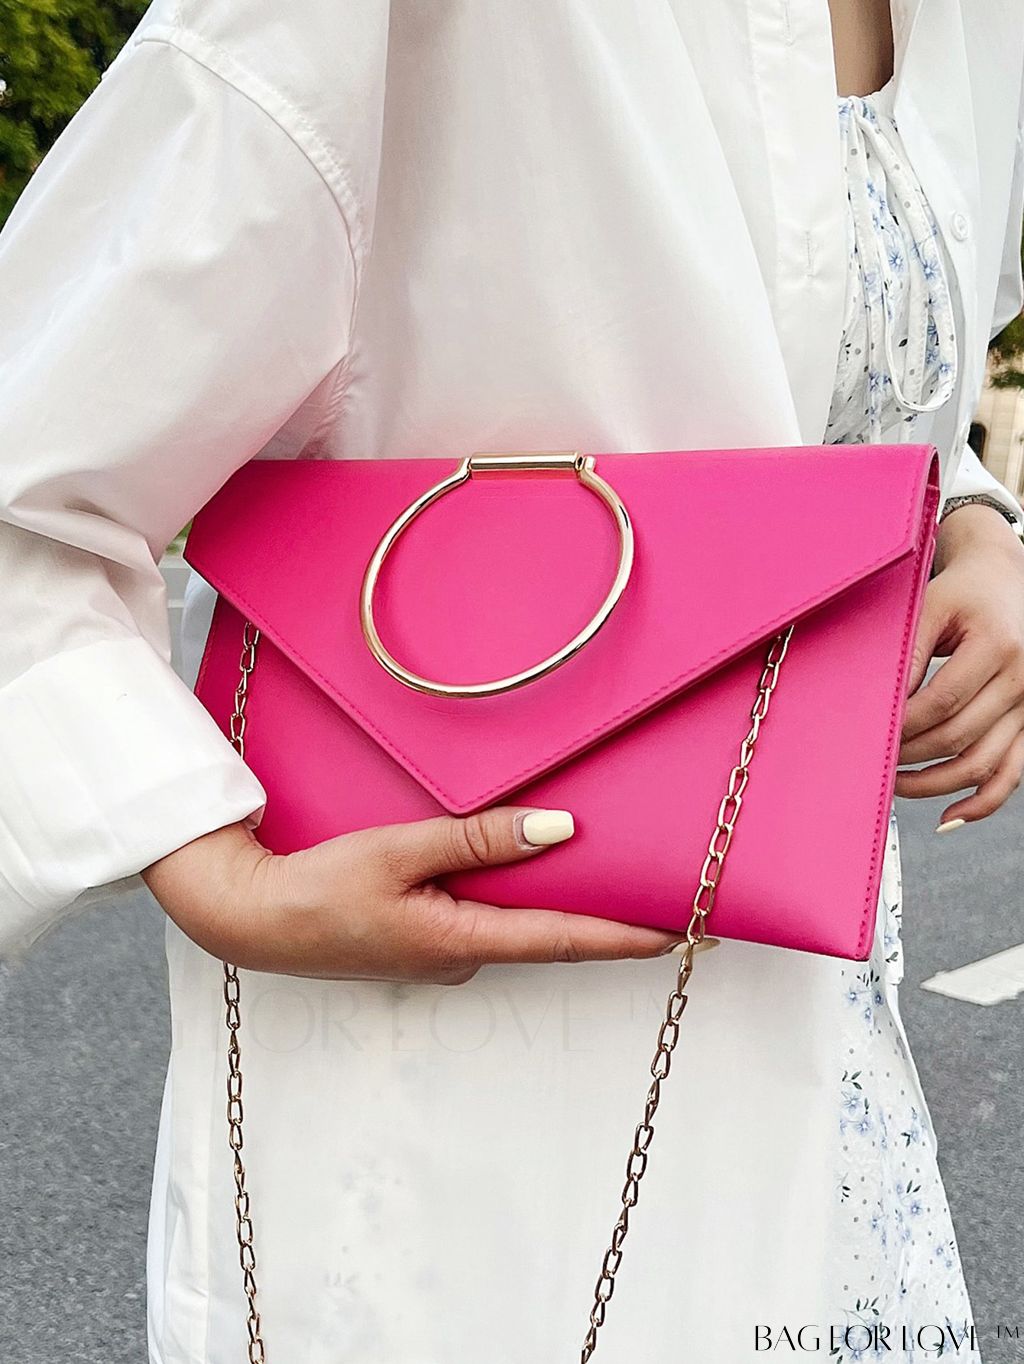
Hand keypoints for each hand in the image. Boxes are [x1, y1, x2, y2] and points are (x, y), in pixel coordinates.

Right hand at [142, 805, 680, 981]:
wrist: (251, 919)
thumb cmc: (317, 889)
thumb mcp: (399, 851)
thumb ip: (480, 840)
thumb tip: (557, 829)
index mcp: (460, 942)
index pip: (564, 938)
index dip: (627, 935)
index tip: (684, 932)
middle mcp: (461, 957)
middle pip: (547, 931)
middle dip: (604, 913)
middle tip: (659, 887)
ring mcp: (442, 954)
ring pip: (514, 922)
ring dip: (556, 900)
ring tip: (604, 865)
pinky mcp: (423, 942)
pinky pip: (484, 917)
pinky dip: (513, 896)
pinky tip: (520, 866)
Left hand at [897, 503, 1023, 827]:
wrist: (1006, 580)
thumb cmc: (965, 593)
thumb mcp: (931, 607)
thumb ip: (906, 653)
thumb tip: (882, 705)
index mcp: (999, 645)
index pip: (943, 701)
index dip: (903, 725)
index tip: (872, 734)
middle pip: (959, 736)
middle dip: (910, 754)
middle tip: (874, 758)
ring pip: (984, 764)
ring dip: (935, 784)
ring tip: (897, 786)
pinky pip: (1013, 773)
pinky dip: (984, 802)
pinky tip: (950, 815)